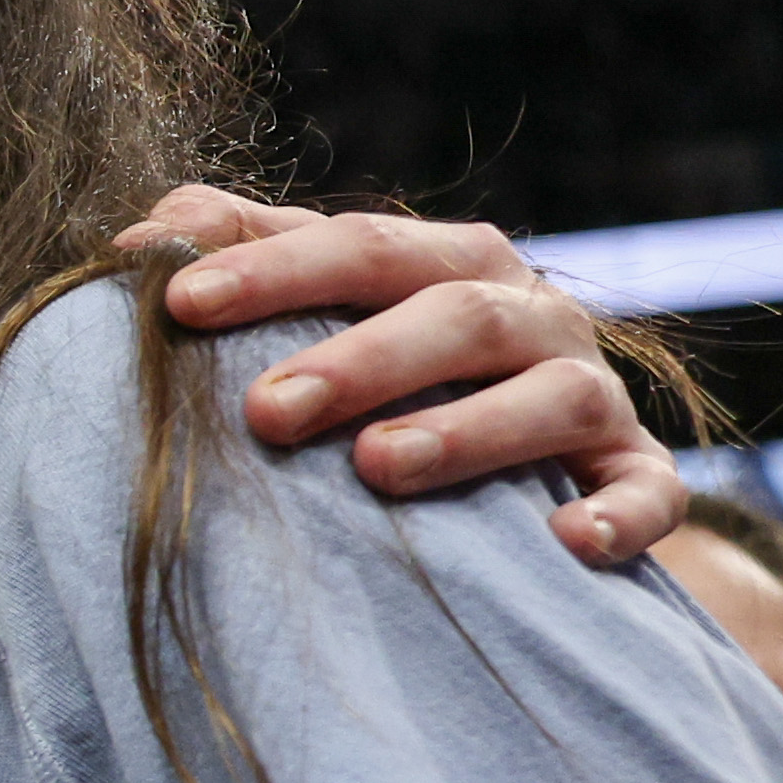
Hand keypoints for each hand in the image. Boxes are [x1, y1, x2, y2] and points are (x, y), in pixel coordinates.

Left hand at [124, 190, 680, 565]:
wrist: (541, 456)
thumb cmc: (398, 371)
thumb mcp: (331, 308)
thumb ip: (246, 260)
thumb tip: (137, 238)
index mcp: (450, 262)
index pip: (357, 248)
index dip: (269, 269)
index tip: (178, 300)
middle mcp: (531, 313)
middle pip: (452, 315)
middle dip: (357, 361)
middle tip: (264, 410)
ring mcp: (593, 393)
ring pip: (548, 396)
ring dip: (465, 431)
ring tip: (376, 468)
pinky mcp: (638, 473)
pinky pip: (645, 492)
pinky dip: (616, 515)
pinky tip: (562, 544)